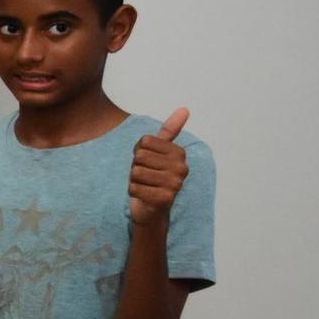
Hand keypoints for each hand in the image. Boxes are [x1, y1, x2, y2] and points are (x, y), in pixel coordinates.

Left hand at [128, 108, 189, 225]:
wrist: (151, 209)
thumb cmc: (151, 177)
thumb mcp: (158, 151)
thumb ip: (169, 131)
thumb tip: (185, 109)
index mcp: (179, 153)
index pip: (144, 142)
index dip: (138, 152)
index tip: (147, 162)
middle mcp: (181, 167)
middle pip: (139, 156)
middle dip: (136, 167)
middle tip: (145, 176)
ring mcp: (175, 184)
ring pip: (136, 172)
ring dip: (134, 180)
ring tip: (144, 185)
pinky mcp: (166, 198)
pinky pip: (134, 188)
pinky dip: (133, 191)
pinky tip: (143, 195)